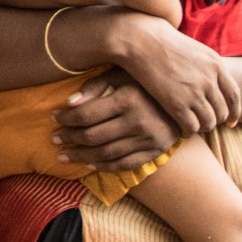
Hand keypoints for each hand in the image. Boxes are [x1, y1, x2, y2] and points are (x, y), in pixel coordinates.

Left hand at [54, 76, 182, 171]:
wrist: (187, 98)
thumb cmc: (147, 82)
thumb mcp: (124, 74)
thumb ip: (96, 85)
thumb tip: (70, 103)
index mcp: (128, 99)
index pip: (87, 114)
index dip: (66, 118)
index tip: (54, 118)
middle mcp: (138, 121)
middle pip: (93, 136)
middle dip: (69, 138)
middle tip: (55, 138)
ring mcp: (148, 139)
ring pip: (105, 153)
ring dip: (80, 156)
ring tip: (64, 155)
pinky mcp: (154, 151)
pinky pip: (123, 164)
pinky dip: (103, 166)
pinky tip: (88, 164)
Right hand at [113, 17, 241, 134]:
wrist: (142, 40)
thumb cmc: (164, 43)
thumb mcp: (196, 50)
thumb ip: (209, 68)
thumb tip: (215, 85)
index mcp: (216, 65)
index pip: (234, 96)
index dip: (234, 113)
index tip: (230, 122)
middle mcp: (209, 80)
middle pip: (222, 112)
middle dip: (215, 121)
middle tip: (203, 123)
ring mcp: (194, 93)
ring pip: (208, 123)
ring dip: (201, 127)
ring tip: (191, 125)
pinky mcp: (177, 104)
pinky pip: (192, 128)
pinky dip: (187, 132)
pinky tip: (180, 128)